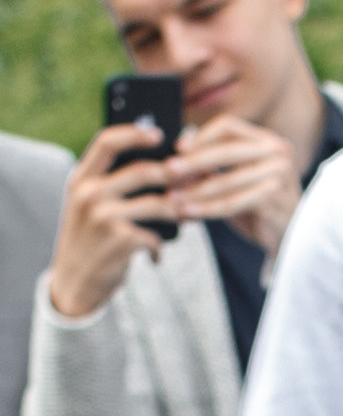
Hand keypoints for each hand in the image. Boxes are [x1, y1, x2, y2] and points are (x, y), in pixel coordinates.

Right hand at [47, 122, 176, 319]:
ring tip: (188, 215)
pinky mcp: (120, 241)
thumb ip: (110, 185)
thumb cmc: (90, 239)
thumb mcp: (88, 206)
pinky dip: (160, 247)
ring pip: (157, 204)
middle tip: (195, 177)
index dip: (135, 133)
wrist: (74, 283)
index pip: (107, 141)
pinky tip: (155, 255)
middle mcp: (89, 194)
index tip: (159, 134)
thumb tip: (162, 167)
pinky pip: (155, 236)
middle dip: (174, 173)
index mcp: (80, 179)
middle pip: (142, 171)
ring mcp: (103, 217)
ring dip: (179, 209)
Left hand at [160, 113, 305, 254]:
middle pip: (227, 150)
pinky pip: (233, 203)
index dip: (202, 135)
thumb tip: (177, 158)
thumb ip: (213, 167)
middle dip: (194, 161)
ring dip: (196, 190)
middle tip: (169, 169)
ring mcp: (280, 176)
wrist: (292, 238)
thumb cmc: (262, 207)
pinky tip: (189, 211)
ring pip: (228, 180)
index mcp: (268, 140)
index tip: (179, 147)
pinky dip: (207, 208)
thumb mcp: (237, 179)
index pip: (229, 126)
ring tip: (173, 196)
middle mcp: (278, 153)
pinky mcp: (275, 200)